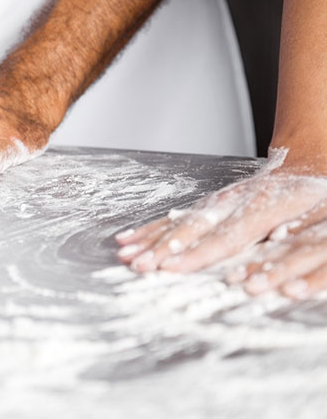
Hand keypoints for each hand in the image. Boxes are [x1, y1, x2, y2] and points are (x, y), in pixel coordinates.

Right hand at [115, 151, 326, 298]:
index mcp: (261, 206)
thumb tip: (273, 258)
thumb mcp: (315, 215)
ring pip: (178, 222)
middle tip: (141, 265)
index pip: (224, 237)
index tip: (171, 268)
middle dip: (162, 250)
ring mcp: (215, 202)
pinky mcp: (206, 204)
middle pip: (191, 229)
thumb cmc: (313, 194)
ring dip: (149, 240)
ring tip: (126, 254)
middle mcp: (231, 202)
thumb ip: (294, 236)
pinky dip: (150, 229)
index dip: (195, 254)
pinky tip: (130, 237)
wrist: (306, 166)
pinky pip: (174, 218)